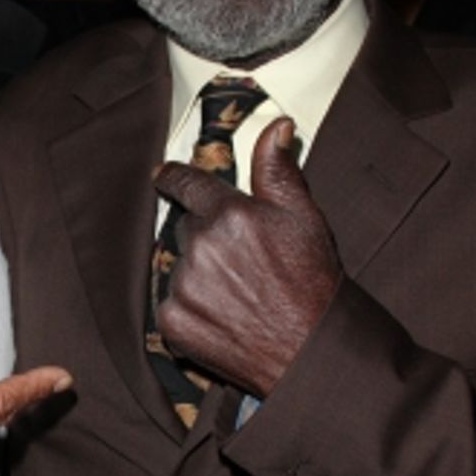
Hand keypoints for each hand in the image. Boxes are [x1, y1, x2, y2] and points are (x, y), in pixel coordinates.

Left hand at [154, 117, 340, 396]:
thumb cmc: (313, 282)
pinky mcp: (173, 322)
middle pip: (188, 229)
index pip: (189, 185)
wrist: (310, 351)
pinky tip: (223, 317)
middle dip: (208, 238)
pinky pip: (172, 304)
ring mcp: (184, 286)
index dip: (174, 178)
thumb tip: (276, 124)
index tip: (161, 174)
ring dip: (201, 274)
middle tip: (243, 264)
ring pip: (181, 266)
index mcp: (230, 214)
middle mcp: (201, 246)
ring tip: (239, 295)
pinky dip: (191, 309)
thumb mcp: (304, 217)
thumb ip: (279, 170)